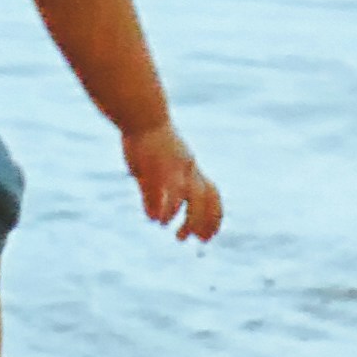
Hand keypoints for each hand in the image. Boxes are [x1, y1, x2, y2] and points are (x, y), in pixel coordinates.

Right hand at [121, 121, 225, 241]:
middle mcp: (189, 168)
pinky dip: (168, 209)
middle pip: (208, 198)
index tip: (209, 234)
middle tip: (202, 241)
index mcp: (190, 167)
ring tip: (180, 237)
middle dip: (208, 222)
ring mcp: (177, 167)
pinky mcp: (162, 166)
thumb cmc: (145, 140)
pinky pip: (170, 192)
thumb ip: (154, 194)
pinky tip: (159, 221)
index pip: (212, 194)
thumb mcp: (151, 170)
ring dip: (190, 220)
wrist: (142, 114)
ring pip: (194, 197)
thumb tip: (154, 217)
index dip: (214, 215)